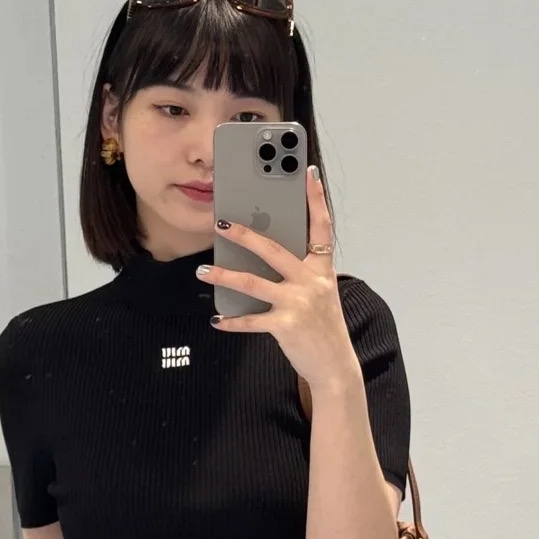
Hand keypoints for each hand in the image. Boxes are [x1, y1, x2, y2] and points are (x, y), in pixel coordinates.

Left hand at [197, 165, 358, 390]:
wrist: (336, 365)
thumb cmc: (322, 326)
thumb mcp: (319, 293)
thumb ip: (298, 272)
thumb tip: (262, 253)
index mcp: (321, 269)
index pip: (321, 226)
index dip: (316, 198)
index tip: (308, 173)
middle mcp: (311, 281)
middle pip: (273, 250)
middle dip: (245, 234)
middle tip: (221, 223)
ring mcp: (299, 303)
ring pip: (253, 283)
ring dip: (224, 276)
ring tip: (202, 272)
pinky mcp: (287, 326)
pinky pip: (251, 321)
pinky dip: (232, 321)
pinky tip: (217, 318)